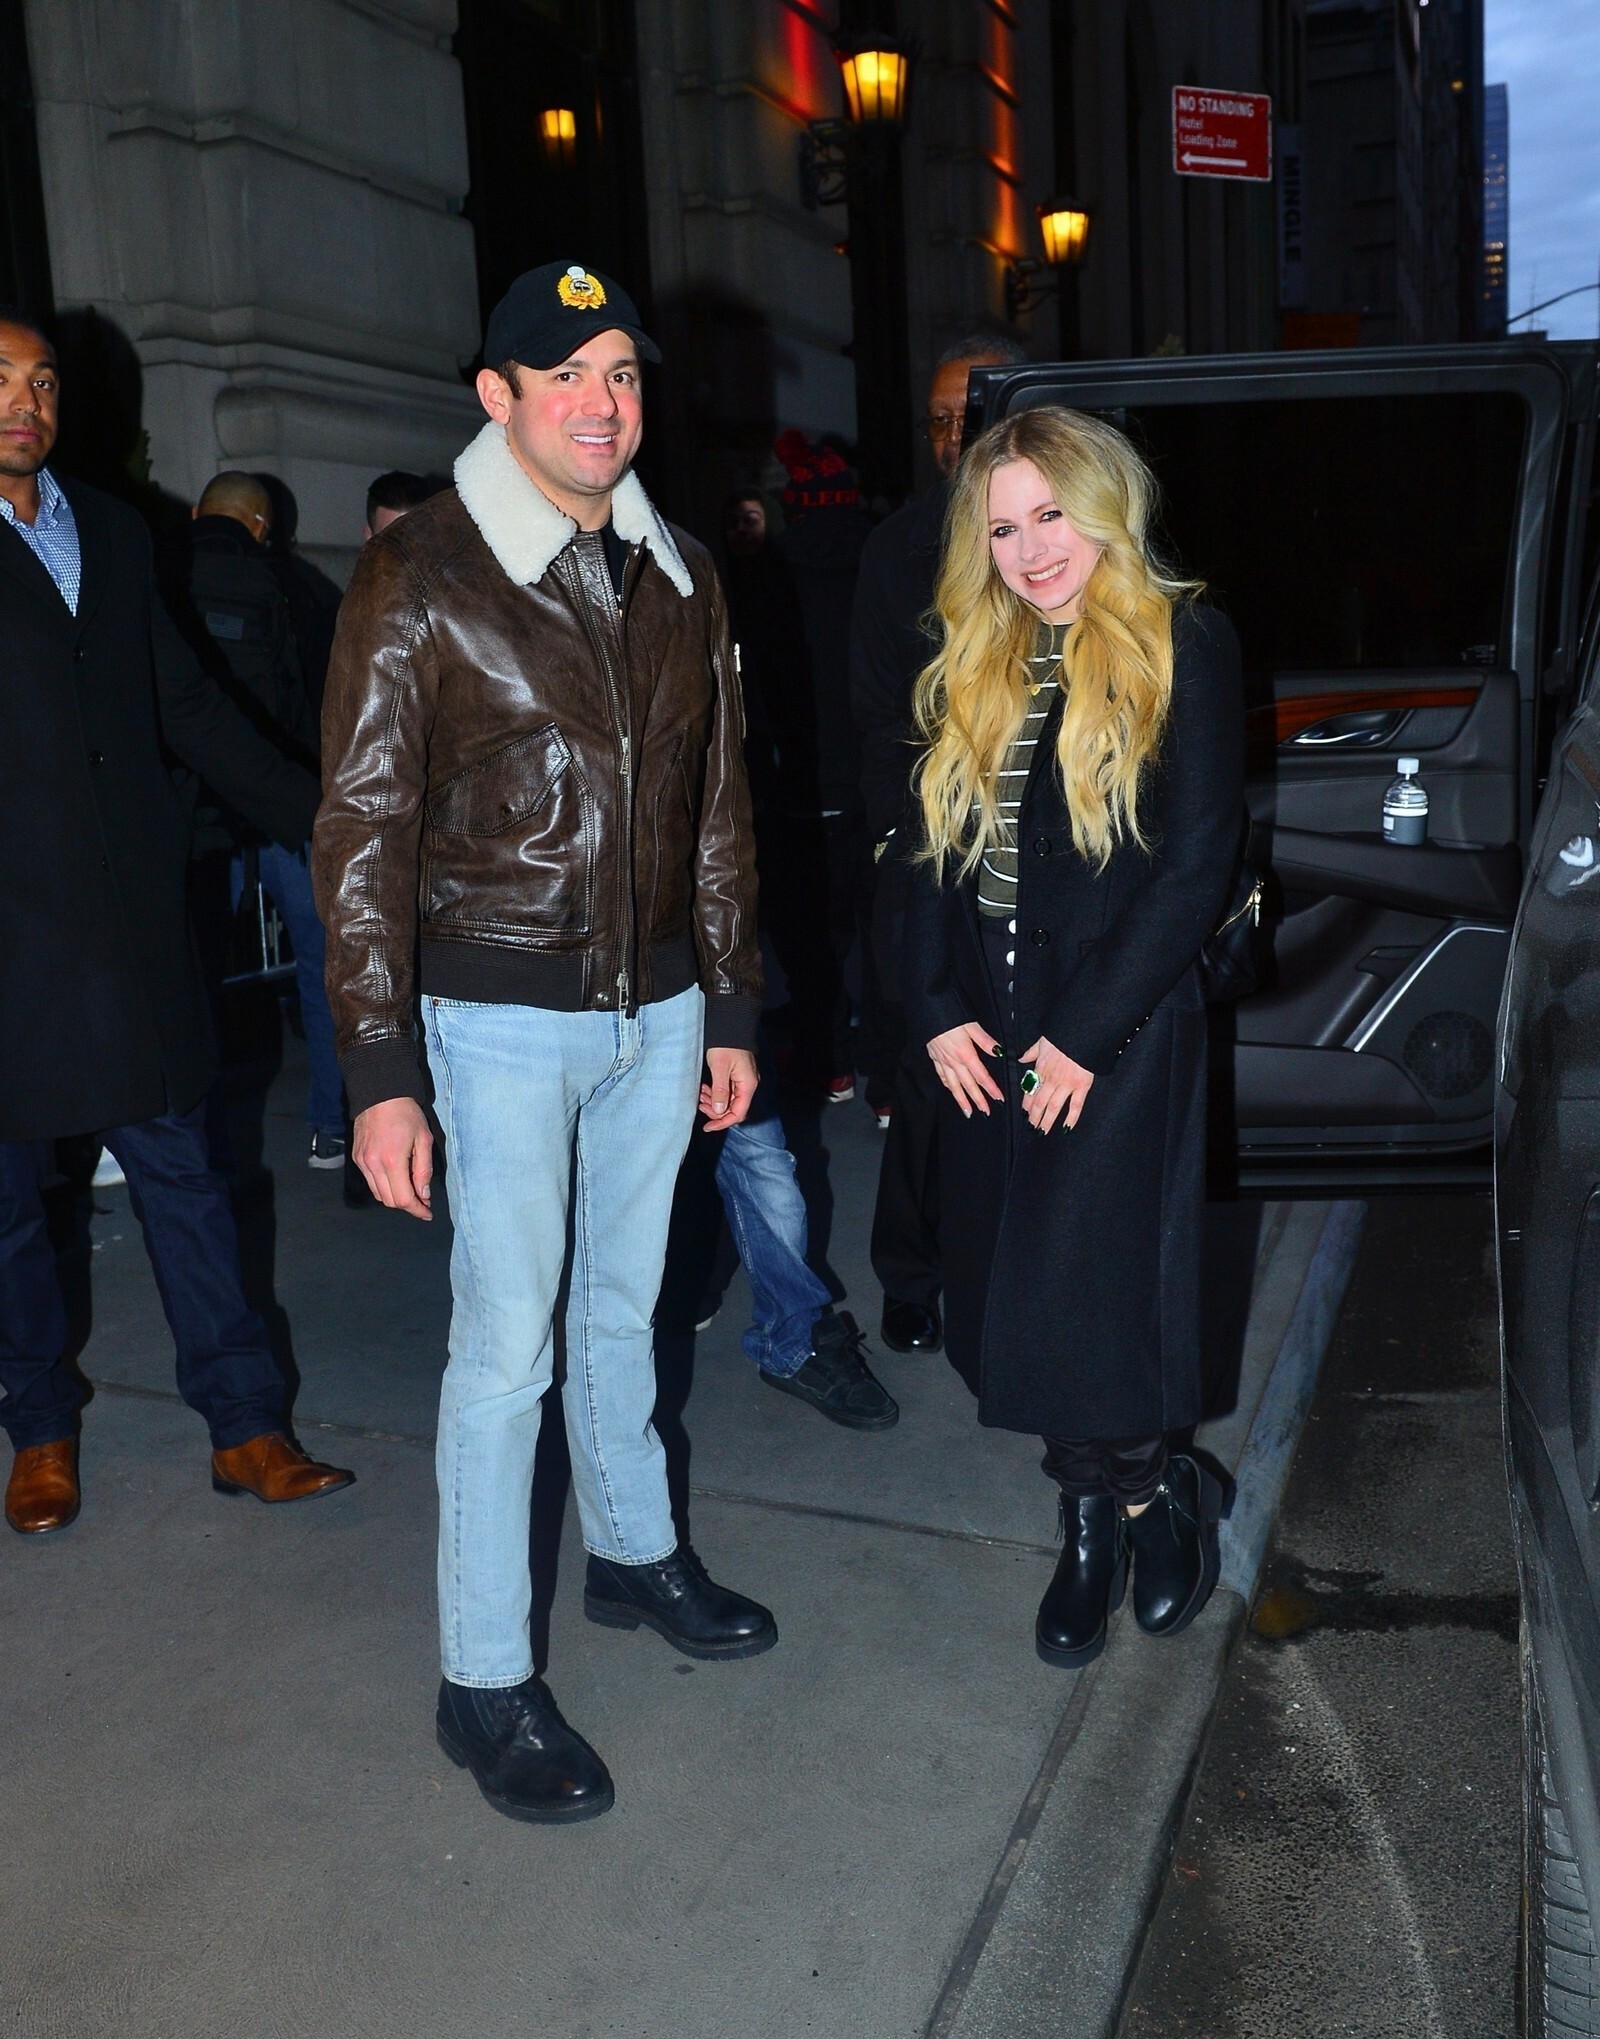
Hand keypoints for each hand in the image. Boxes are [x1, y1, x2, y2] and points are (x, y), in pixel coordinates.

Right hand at [352, 1098, 433, 1217]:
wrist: (379, 1094)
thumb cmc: (405, 1113)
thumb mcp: (423, 1139)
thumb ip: (424, 1169)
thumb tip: (424, 1195)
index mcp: (392, 1160)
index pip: (403, 1199)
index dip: (417, 1210)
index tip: (427, 1213)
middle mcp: (373, 1165)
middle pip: (389, 1201)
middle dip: (407, 1205)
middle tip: (422, 1201)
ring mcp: (362, 1162)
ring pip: (378, 1194)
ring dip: (395, 1197)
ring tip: (410, 1189)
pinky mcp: (357, 1158)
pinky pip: (370, 1182)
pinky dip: (383, 1186)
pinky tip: (396, 1178)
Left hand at [700, 1048, 758, 1129]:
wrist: (730, 1025)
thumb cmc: (726, 1044)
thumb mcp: (720, 1069)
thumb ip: (720, 1092)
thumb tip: (719, 1111)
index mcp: (747, 1085)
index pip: (738, 1113)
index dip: (722, 1122)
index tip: (708, 1127)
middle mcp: (748, 1085)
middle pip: (734, 1108)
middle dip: (716, 1111)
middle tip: (700, 1105)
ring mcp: (743, 1080)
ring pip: (729, 1100)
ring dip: (714, 1101)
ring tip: (700, 1094)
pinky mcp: (737, 1075)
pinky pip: (727, 1091)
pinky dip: (716, 1093)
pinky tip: (705, 1088)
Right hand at [926, 1021, 1003, 1118]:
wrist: (927, 1010)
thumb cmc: (950, 1014)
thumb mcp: (971, 1025)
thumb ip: (985, 1040)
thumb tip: (998, 1052)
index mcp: (965, 1054)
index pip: (981, 1076)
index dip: (991, 1088)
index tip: (999, 1099)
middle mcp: (953, 1061)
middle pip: (968, 1085)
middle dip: (977, 1100)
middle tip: (985, 1111)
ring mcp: (942, 1061)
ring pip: (953, 1085)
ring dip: (961, 1100)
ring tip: (968, 1112)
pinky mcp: (934, 1058)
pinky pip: (942, 1076)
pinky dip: (948, 1086)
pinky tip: (951, 1090)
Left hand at [1018, 1035, 1093, 1134]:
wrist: (1080, 1032)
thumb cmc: (1062, 1036)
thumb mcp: (1042, 1041)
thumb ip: (1031, 1052)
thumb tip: (1020, 1058)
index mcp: (1041, 1069)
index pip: (1031, 1090)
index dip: (1026, 1103)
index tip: (1024, 1112)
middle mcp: (1052, 1079)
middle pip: (1040, 1102)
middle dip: (1034, 1116)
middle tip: (1032, 1127)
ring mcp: (1067, 1084)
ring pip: (1054, 1107)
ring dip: (1047, 1121)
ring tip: (1042, 1132)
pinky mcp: (1082, 1086)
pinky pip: (1076, 1105)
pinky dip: (1071, 1118)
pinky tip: (1066, 1128)